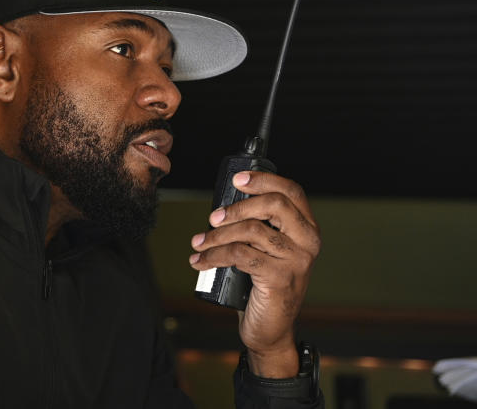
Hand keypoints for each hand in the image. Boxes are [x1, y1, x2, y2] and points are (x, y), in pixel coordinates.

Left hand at [189, 171, 320, 376]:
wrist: (269, 329)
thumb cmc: (262, 285)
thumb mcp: (265, 250)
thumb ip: (257, 226)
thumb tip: (221, 206)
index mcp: (306, 229)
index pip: (292, 192)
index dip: (264, 180)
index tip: (237, 179)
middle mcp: (308, 242)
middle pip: (275, 205)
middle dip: (238, 207)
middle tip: (212, 217)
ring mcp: (297, 261)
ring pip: (252, 230)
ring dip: (217, 235)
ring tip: (198, 243)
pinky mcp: (280, 278)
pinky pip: (240, 255)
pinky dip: (214, 256)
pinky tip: (199, 261)